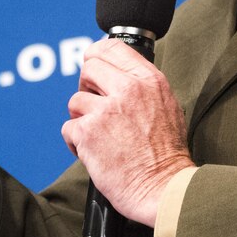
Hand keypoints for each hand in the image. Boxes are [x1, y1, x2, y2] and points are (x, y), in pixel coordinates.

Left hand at [61, 38, 194, 227]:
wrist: (165, 188)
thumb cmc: (167, 155)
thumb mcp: (167, 106)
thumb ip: (142, 86)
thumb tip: (117, 75)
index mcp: (149, 80)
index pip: (113, 48)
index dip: (96, 55)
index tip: (93, 66)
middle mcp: (128, 90)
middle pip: (89, 68)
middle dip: (87, 86)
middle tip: (94, 106)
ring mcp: (106, 110)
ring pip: (75, 100)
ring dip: (82, 119)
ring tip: (98, 137)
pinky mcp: (88, 133)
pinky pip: (68, 128)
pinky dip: (76, 142)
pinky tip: (92, 153)